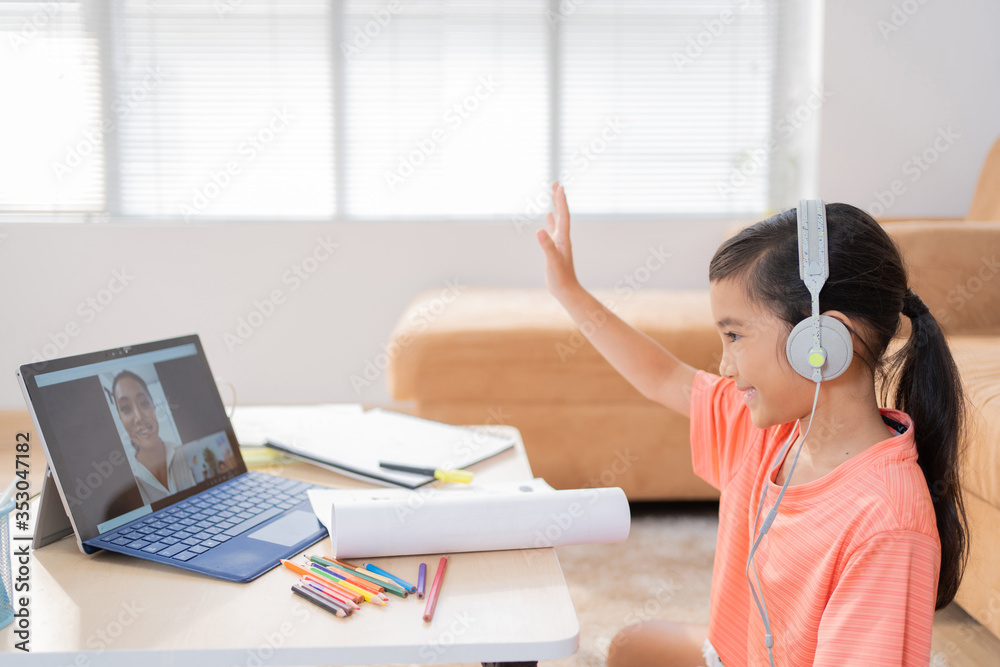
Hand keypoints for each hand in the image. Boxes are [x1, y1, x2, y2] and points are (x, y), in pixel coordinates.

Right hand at [536, 182, 579, 298]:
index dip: (561, 201)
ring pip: (558, 220)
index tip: (559, 187)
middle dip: (558, 198)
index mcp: (563, 238)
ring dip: (556, 206)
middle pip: (562, 214)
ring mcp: (559, 242)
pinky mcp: (555, 248)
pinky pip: (553, 230)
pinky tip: (549, 216)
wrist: (566, 290)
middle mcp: (562, 238)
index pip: (563, 215)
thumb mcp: (552, 261)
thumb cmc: (560, 278)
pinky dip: (551, 221)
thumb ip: (547, 246)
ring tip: (553, 194)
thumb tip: (540, 231)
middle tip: (556, 183)